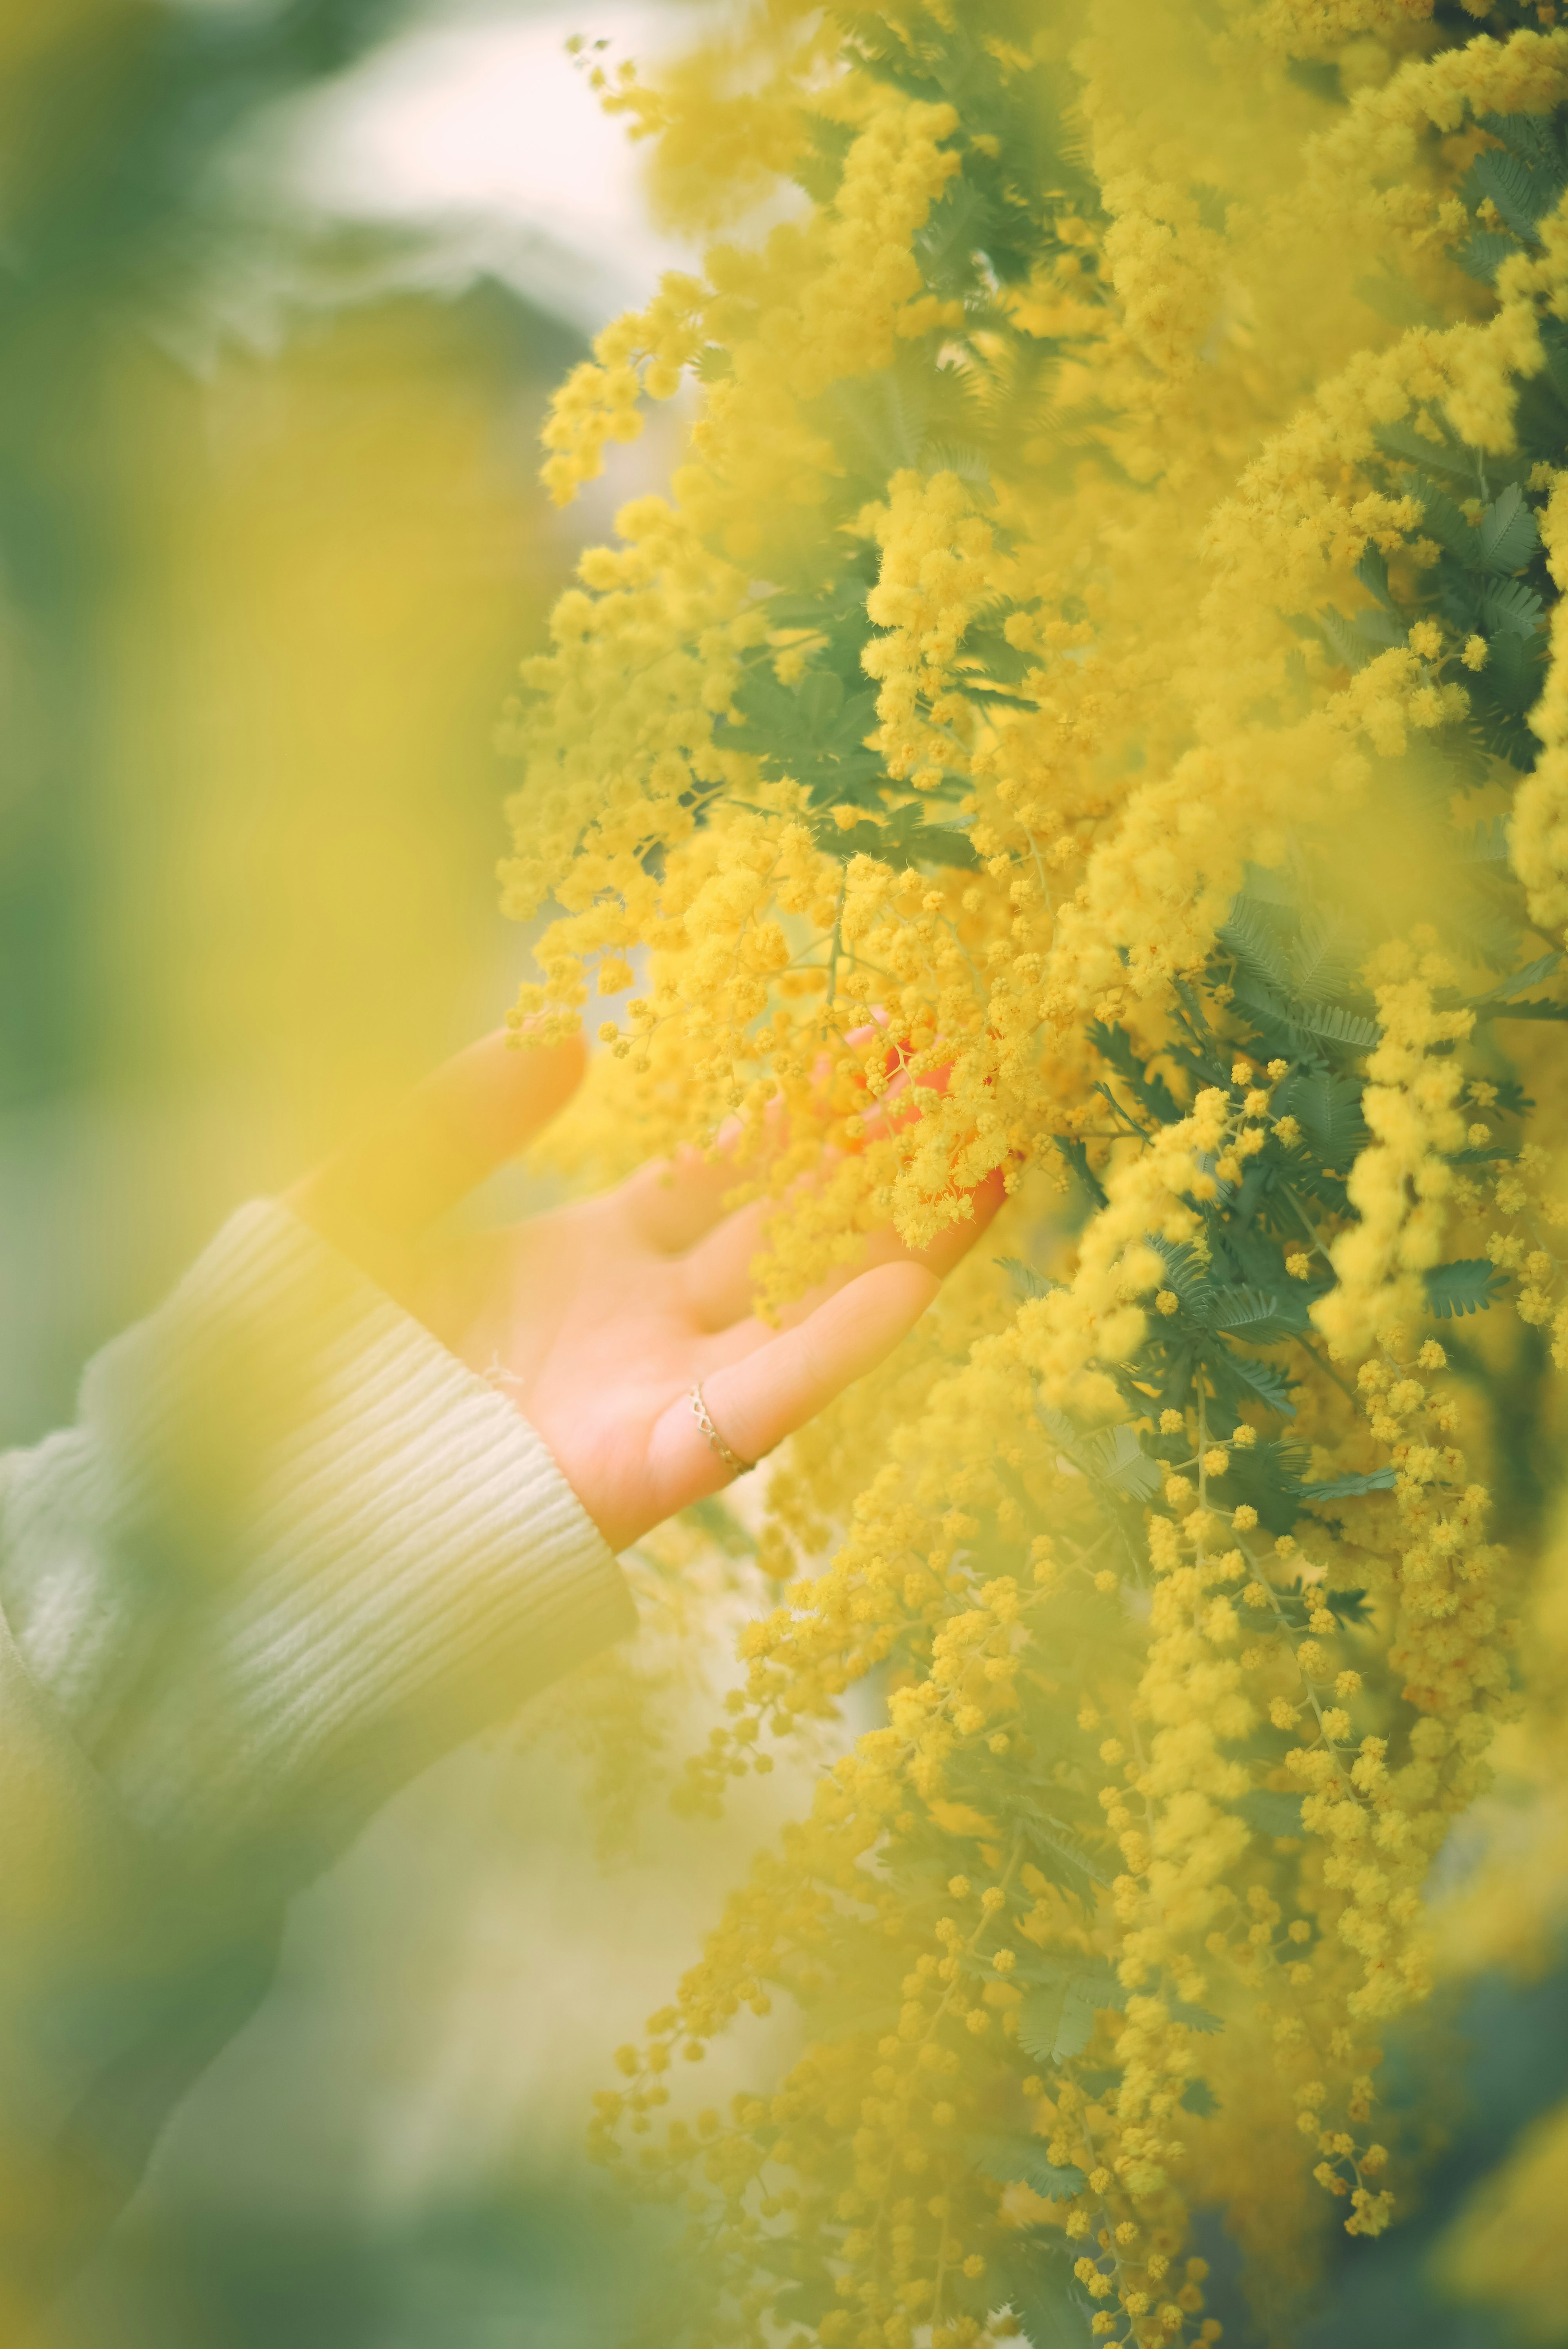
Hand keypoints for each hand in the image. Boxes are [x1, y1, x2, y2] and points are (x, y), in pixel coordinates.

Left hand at [288, 1030, 1003, 1552]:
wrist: (254, 1503)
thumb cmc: (291, 1356)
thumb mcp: (365, 1196)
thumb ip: (458, 1116)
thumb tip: (571, 1038)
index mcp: (586, 1259)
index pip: (727, 1171)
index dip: (805, 1106)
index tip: (879, 1031)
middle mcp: (644, 1322)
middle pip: (792, 1224)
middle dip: (880, 1150)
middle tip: (969, 1064)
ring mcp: (655, 1393)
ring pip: (805, 1306)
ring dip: (898, 1235)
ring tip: (990, 1156)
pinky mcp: (643, 1467)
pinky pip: (757, 1405)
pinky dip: (831, 1349)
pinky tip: (909, 1283)